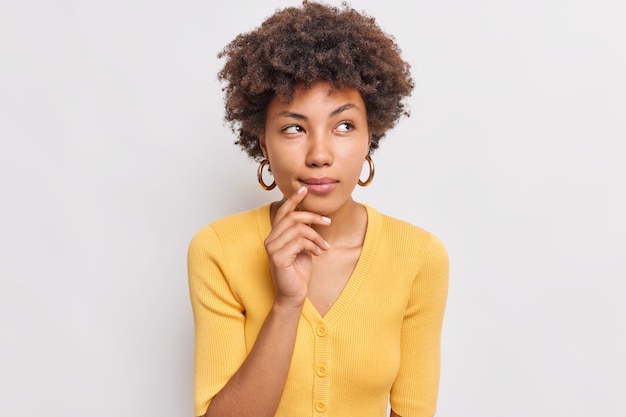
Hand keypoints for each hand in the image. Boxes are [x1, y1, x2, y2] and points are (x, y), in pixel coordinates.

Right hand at [264, 186, 330, 308]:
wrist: (294, 295)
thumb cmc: (298, 272)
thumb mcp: (304, 247)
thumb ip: (304, 232)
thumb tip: (314, 216)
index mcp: (275, 235)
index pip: (283, 212)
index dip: (293, 199)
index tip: (304, 189)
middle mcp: (270, 239)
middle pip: (292, 217)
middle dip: (313, 217)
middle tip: (327, 222)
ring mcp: (272, 248)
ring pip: (298, 229)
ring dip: (316, 236)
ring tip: (324, 246)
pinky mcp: (278, 257)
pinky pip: (299, 242)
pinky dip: (313, 246)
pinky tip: (318, 254)